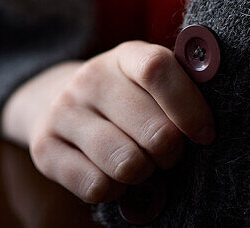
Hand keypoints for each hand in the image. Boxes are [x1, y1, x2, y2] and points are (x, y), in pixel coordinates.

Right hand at [1, 42, 214, 205]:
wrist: (60, 102)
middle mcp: (90, 77)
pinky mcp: (44, 146)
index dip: (189, 107)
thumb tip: (205, 130)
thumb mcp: (150, 87)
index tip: (205, 135)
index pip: (158, 69)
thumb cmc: (126, 101)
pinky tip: (111, 176)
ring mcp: (63, 110)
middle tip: (164, 154)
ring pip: (126, 165)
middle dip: (170, 154)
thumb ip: (178, 96)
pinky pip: (96, 186)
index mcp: (125, 56)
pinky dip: (113, 193)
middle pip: (154, 131)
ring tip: (139, 165)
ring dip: (143, 176)